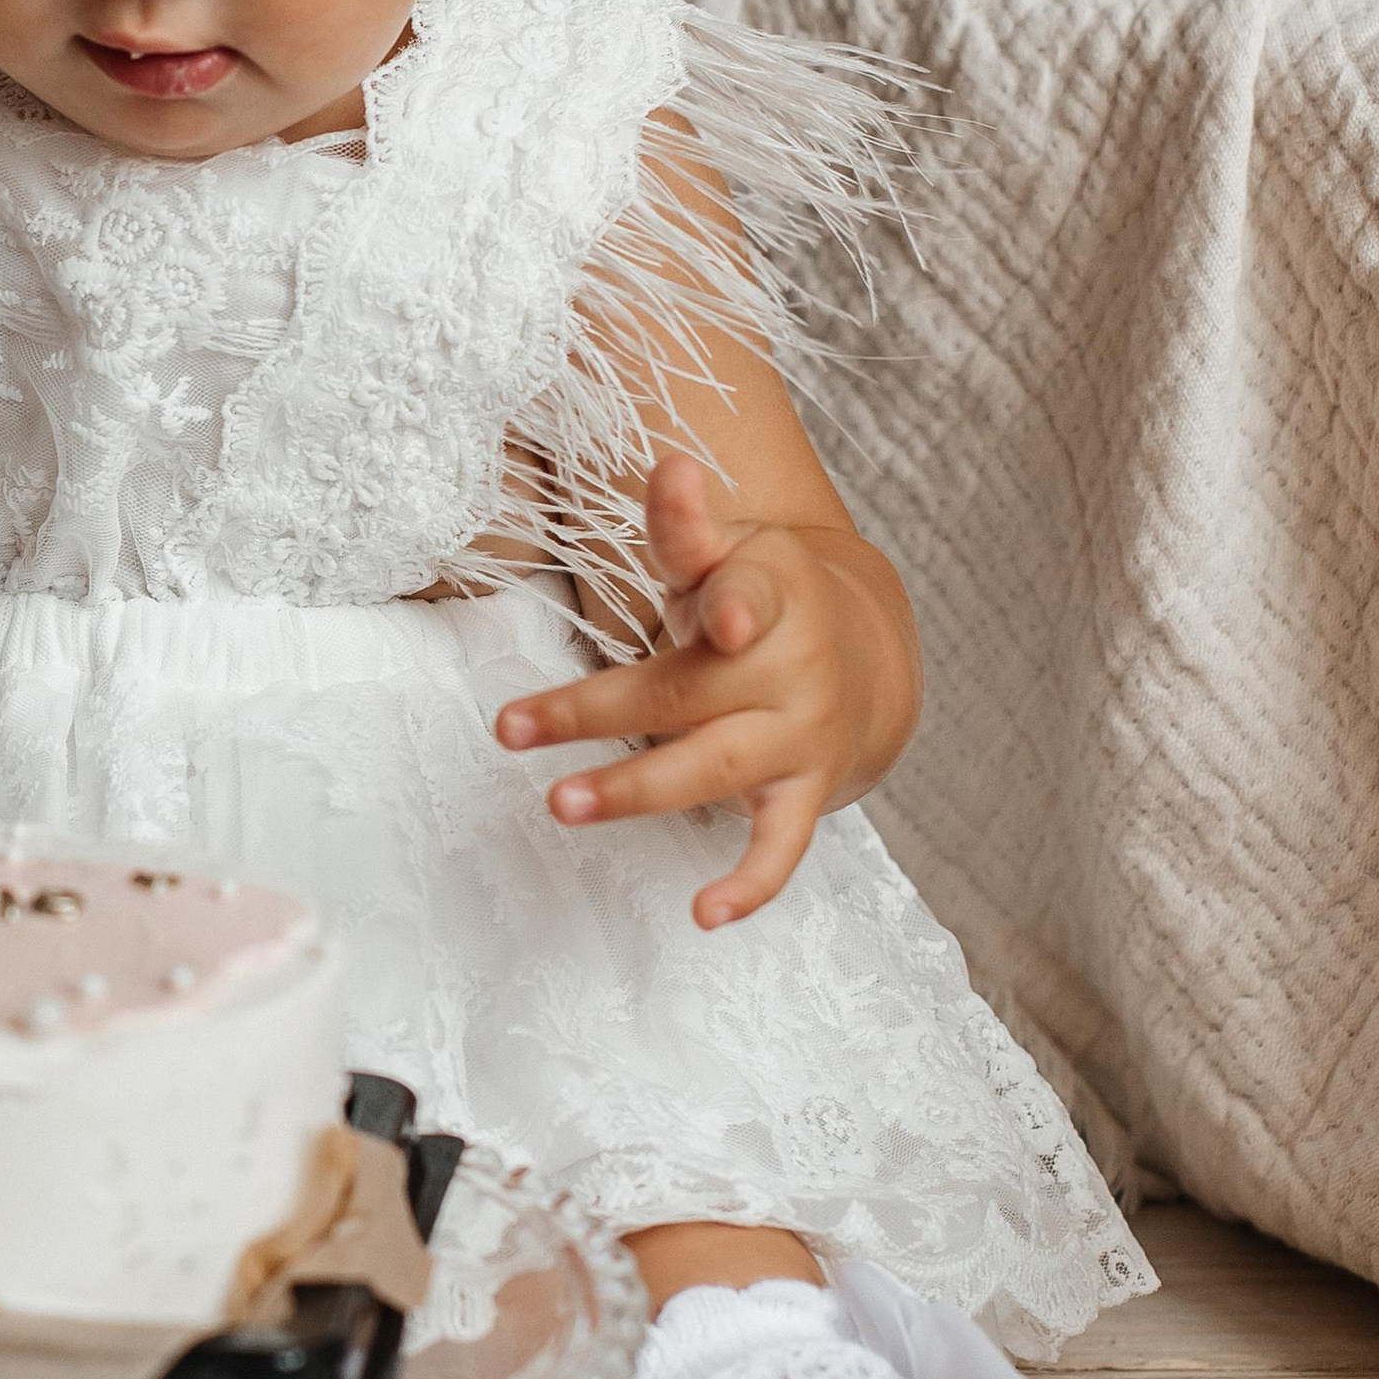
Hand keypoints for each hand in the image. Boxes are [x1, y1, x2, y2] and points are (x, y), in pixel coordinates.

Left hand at [493, 452, 917, 927]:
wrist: (865, 658)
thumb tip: (671, 464)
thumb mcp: (730, 552)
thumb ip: (686, 526)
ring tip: (563, 804)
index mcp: (773, 592)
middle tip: (512, 727)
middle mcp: (793, 669)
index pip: (752, 589)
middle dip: (600, 713)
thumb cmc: (763, 598)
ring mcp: (802, 738)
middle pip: (690, 692)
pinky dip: (750, 885)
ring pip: (716, 769)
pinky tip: (705, 914)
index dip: (739, 600)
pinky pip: (782, 847)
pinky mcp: (807, 795)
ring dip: (638, 789)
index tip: (725, 616)